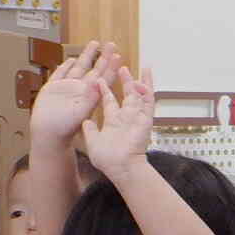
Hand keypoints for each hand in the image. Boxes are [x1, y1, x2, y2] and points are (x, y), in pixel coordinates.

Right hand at [30, 41, 118, 142]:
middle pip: (94, 70)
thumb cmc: (65, 129)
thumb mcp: (82, 113)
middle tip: (111, 44)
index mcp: (89, 96)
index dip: (110, 67)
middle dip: (103, 57)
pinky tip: (70, 59)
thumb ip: (89, 98)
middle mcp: (80, 90)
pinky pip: (61, 73)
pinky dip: (65, 66)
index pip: (104, 78)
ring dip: (87, 56)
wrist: (47, 135)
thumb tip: (99, 84)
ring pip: (79, 67)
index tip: (118, 56)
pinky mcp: (52, 88)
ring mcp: (67, 88)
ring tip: (95, 44)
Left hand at [84, 65, 155, 179]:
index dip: (105, 91)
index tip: (100, 80)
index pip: (110, 102)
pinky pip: (149, 100)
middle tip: (120, 68)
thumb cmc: (107, 159)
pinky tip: (146, 75)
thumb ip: (91, 130)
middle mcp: (126, 118)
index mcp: (113, 122)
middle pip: (127, 95)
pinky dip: (148, 87)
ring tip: (133, 68)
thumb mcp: (93, 142)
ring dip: (136, 81)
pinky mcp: (146, 118)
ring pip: (139, 95)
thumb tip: (86, 121)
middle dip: (124, 81)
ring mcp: (137, 117)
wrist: (121, 166)